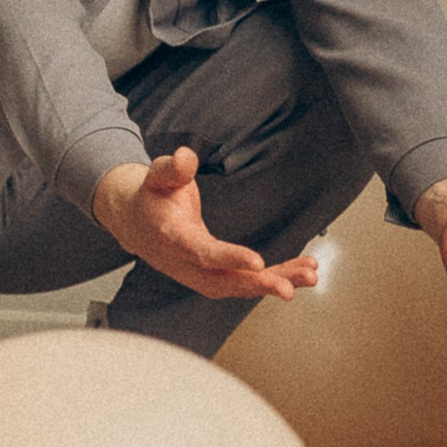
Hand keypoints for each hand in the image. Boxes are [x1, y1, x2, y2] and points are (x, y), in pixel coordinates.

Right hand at [91, 149, 321, 302]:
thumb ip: (172, 168)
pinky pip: (247, 282)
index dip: (228, 259)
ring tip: (309, 276)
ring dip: (275, 282)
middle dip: (258, 285)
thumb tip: (187, 158)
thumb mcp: (157, 175)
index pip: (202, 253)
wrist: (137, 223)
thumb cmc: (153, 197)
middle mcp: (187, 264)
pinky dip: (276, 278)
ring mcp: (201, 274)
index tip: (256, 262)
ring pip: (240, 286)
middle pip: (224, 281)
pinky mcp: (215, 275)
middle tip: (289, 288)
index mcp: (173, 238)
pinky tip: (303, 272)